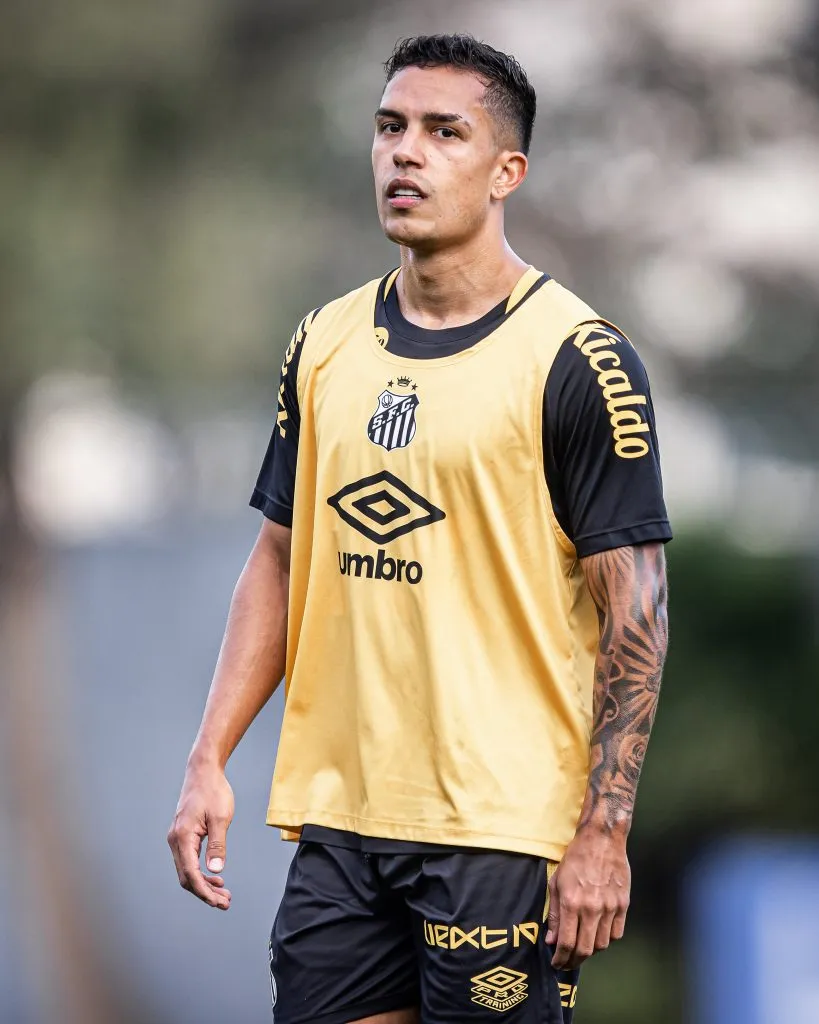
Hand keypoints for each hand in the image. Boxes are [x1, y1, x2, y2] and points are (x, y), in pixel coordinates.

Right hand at [167, 761, 234, 909]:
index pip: (190, 874)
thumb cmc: (213, 791)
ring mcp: (177, 839)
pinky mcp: (183, 836)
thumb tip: (215, 871)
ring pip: (187, 871)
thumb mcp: (220, 817)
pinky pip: (189, 861)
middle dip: (205, 893)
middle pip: (187, 877)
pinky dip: (201, 873)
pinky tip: (216, 877)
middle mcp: (175, 840)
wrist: (204, 772)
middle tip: (226, 902)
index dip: (204, 892)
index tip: (219, 902)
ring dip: (204, 885)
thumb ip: (218, 844)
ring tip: (223, 894)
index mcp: (182, 837)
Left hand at [544, 826, 630, 968]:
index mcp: (572, 902)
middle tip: (568, 962)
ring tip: (582, 948)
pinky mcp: (623, 905)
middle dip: (574, 961)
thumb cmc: (575, 859)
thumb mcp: (556, 883)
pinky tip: (598, 934)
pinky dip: (607, 939)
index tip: (556, 964)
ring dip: (591, 951)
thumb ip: (555, 914)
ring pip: (602, 945)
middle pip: (585, 949)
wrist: (601, 840)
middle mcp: (592, 908)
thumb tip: (551, 940)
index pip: (567, 943)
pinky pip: (617, 933)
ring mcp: (610, 908)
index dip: (561, 959)